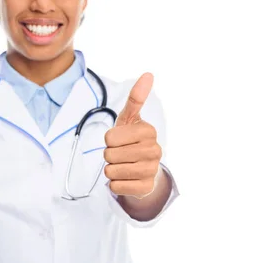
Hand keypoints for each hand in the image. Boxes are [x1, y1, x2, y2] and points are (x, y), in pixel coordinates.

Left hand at [103, 73, 161, 198]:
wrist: (144, 169)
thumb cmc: (132, 141)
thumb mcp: (130, 119)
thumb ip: (136, 98)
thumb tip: (148, 74)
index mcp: (148, 131)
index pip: (109, 138)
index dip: (109, 140)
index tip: (120, 141)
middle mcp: (154, 150)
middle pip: (109, 155)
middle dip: (109, 156)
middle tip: (121, 155)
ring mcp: (151, 170)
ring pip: (111, 172)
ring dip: (111, 170)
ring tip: (122, 166)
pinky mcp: (146, 188)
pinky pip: (116, 187)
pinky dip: (115, 184)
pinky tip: (126, 179)